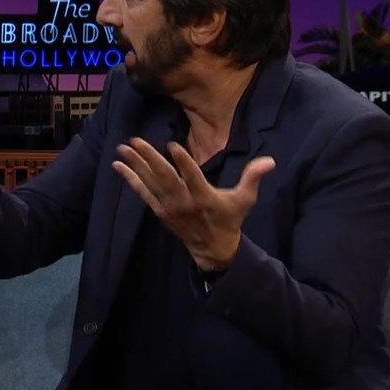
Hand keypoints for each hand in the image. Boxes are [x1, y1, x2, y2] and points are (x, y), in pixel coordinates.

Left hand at [112, 138, 274, 271]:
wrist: (214, 249)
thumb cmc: (229, 219)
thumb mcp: (245, 199)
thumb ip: (253, 177)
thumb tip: (270, 160)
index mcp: (204, 197)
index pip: (192, 177)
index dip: (183, 162)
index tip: (173, 145)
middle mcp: (184, 202)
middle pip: (165, 177)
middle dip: (149, 158)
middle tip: (135, 140)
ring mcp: (169, 207)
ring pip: (150, 183)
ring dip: (135, 165)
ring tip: (122, 149)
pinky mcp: (160, 211)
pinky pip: (143, 194)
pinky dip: (131, 180)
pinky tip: (119, 166)